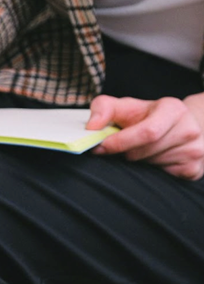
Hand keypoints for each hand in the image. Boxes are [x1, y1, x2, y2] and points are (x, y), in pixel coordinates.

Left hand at [87, 94, 203, 180]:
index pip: (147, 132)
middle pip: (144, 152)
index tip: (101, 146)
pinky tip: (155, 158)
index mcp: (173, 110)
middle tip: (124, 147)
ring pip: (151, 166)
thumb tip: (91, 127)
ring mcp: (195, 151)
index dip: (120, 142)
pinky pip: (162, 176)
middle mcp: (189, 129)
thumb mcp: (126, 106)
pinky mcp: (194, 170)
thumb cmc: (149, 116)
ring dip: (138, 161)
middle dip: (126, 152)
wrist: (184, 124)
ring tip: (143, 149)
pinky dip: (151, 171)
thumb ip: (104, 109)